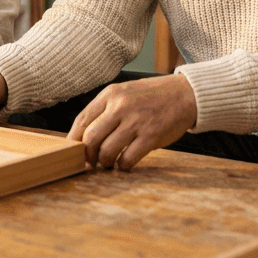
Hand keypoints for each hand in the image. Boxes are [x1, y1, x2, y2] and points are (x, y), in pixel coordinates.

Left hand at [68, 74, 195, 170]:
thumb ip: (105, 108)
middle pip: (91, 138)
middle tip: (90, 161)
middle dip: (87, 155)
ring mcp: (136, 122)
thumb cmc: (152, 96)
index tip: (72, 150)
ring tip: (108, 162)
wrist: (185, 94)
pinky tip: (124, 163)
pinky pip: (127, 159)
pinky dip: (122, 165)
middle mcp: (121, 107)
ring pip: (107, 151)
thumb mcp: (125, 92)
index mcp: (111, 94)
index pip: (82, 120)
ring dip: (104, 162)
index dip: (74, 139)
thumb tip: (84, 135)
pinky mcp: (151, 136)